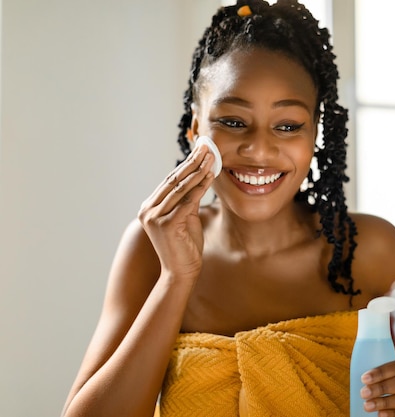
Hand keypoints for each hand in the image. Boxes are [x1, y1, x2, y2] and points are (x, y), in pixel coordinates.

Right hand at [138, 144, 214, 280]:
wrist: (181, 272)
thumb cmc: (185, 245)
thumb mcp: (186, 217)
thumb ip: (188, 199)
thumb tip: (199, 177)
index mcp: (149, 207)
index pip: (170, 180)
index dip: (186, 164)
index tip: (200, 150)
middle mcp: (147, 210)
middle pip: (173, 180)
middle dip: (192, 162)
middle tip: (207, 147)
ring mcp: (154, 217)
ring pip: (180, 189)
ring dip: (198, 171)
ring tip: (211, 158)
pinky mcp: (166, 225)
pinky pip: (187, 202)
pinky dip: (200, 188)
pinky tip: (210, 176)